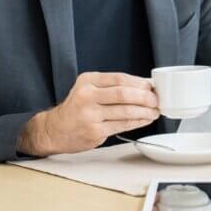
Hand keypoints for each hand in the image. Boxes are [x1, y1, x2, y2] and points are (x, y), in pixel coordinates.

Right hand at [17, 72, 159, 155]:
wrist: (54, 130)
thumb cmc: (76, 108)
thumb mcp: (88, 88)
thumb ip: (112, 86)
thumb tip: (144, 87)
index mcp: (87, 81)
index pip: (120, 79)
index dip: (139, 83)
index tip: (151, 87)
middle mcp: (87, 96)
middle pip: (124, 94)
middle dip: (145, 98)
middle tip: (156, 100)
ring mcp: (90, 115)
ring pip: (126, 111)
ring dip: (145, 112)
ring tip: (154, 112)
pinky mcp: (95, 131)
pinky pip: (122, 125)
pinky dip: (137, 122)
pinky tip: (145, 120)